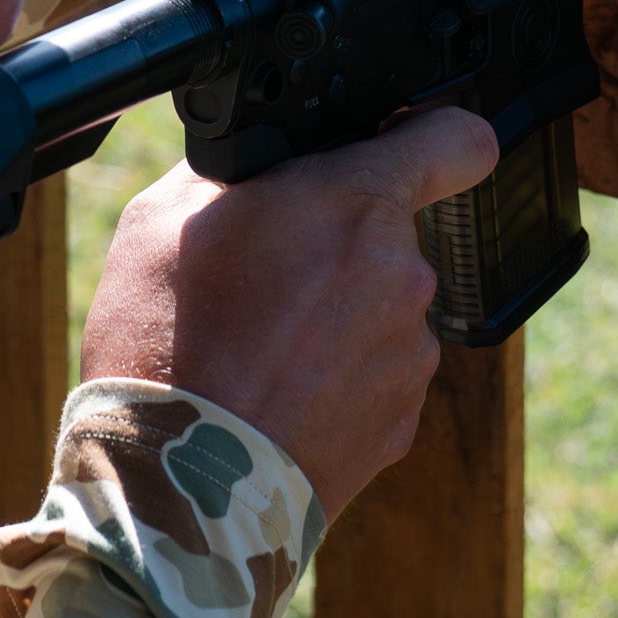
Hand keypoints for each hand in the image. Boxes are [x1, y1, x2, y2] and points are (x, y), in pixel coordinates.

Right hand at [79, 107, 498, 517]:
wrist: (181, 483)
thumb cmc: (164, 339)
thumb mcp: (162, 216)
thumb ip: (233, 173)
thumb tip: (259, 164)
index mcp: (353, 201)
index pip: (455, 138)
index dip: (432, 133)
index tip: (404, 142)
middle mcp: (403, 272)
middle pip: (383, 230)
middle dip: (332, 240)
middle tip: (259, 273)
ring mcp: (410, 353)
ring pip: (376, 305)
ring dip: (331, 313)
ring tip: (252, 345)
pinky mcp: (402, 421)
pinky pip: (372, 372)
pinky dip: (331, 375)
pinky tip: (270, 390)